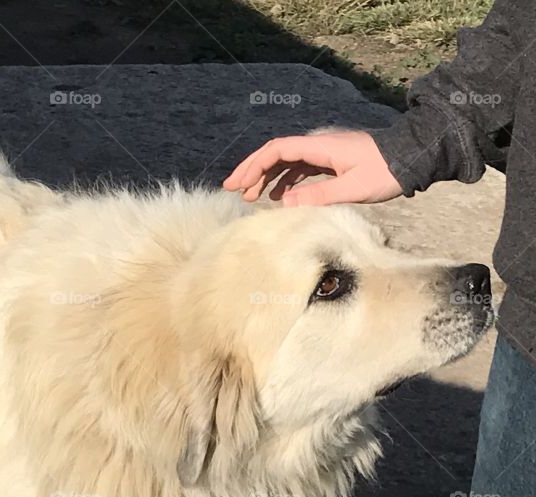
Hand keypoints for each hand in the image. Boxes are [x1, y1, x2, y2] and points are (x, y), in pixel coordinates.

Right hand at [222, 130, 403, 205]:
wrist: (411, 158)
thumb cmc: (385, 172)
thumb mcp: (353, 187)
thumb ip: (318, 195)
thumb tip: (285, 203)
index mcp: (320, 147)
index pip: (278, 151)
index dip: (255, 166)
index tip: (239, 185)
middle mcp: (318, 146)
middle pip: (276, 154)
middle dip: (252, 170)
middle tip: (232, 190)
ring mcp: (323, 154)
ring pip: (285, 162)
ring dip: (266, 177)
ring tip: (250, 197)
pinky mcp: (330, 163)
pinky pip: (299, 169)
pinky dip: (284, 181)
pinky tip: (278, 197)